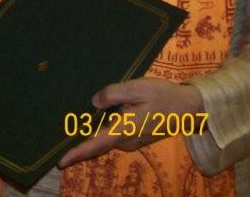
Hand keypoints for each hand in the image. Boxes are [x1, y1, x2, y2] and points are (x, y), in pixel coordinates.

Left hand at [58, 77, 204, 167]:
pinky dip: (103, 132)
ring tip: (73, 126)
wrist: (189, 107)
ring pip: (106, 140)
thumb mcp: (136, 87)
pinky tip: (95, 120)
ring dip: (92, 136)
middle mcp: (127, 140)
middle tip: (60, 143)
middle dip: (80, 146)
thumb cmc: (162, 95)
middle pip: (98, 145)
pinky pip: (114, 137)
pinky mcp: (136, 138)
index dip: (78, 153)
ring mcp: (132, 141)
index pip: (96, 144)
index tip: (62, 161)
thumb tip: (94, 102)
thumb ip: (112, 94)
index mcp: (125, 129)